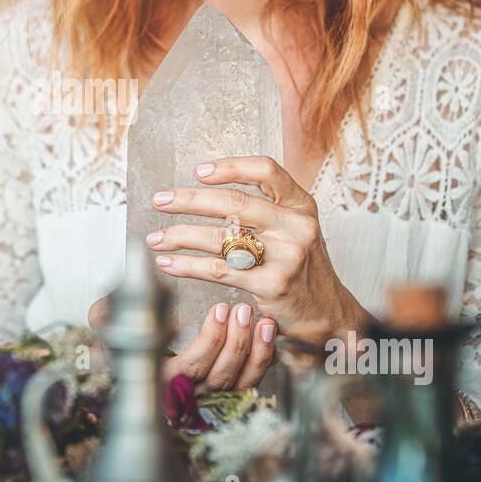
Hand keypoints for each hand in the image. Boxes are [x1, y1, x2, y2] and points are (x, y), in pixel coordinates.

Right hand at [88, 297, 276, 390]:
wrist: (143, 353)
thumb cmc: (130, 333)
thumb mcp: (111, 323)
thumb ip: (104, 315)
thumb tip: (100, 310)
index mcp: (158, 380)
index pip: (189, 368)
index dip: (209, 341)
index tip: (219, 309)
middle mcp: (185, 395)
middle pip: (218, 376)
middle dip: (235, 340)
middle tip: (241, 308)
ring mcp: (209, 397)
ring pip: (239, 382)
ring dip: (252, 348)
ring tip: (258, 318)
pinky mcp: (228, 392)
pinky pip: (251, 382)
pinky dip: (263, 358)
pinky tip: (267, 333)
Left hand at [147, 155, 376, 339]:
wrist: (325, 314)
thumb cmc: (300, 267)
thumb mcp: (295, 228)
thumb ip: (266, 207)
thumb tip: (208, 190)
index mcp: (301, 205)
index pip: (266, 170)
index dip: (230, 167)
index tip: (198, 171)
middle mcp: (296, 226)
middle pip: (234, 202)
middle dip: (189, 199)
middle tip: (160, 200)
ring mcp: (286, 255)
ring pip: (220, 237)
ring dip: (179, 235)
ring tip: (155, 237)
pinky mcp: (271, 284)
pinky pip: (217, 269)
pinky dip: (186, 265)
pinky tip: (168, 262)